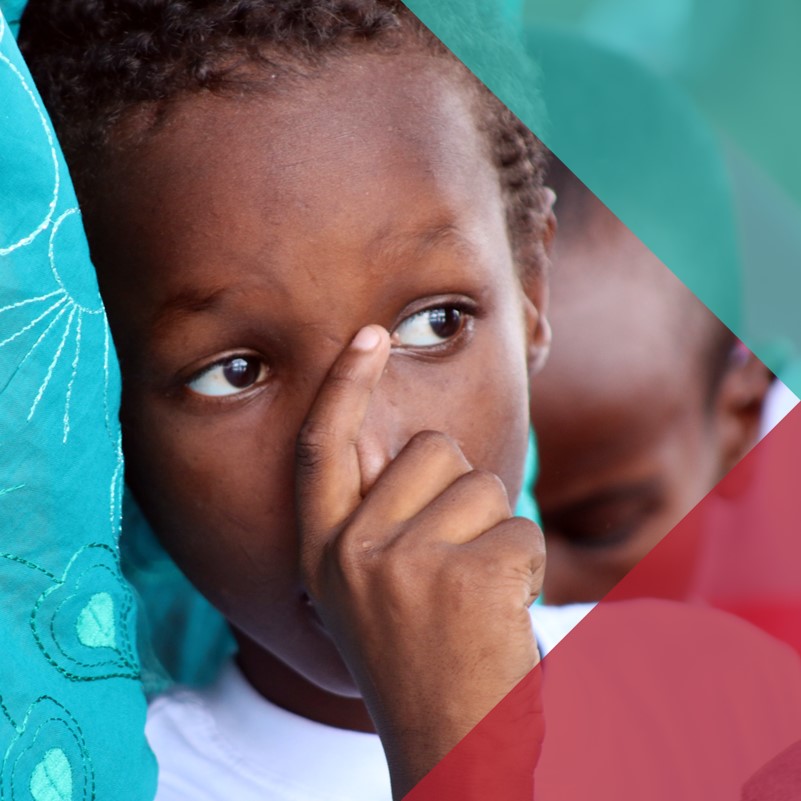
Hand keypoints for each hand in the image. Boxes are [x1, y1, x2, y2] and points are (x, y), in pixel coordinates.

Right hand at [296, 325, 545, 798]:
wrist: (452, 749)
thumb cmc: (422, 663)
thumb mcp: (373, 592)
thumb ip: (380, 521)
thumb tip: (418, 448)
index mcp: (326, 554)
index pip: (323, 449)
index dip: (344, 387)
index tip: (369, 336)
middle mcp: (354, 552)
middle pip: (432, 453)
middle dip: (458, 495)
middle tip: (451, 573)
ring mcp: (406, 564)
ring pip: (484, 488)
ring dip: (493, 535)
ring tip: (473, 601)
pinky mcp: (466, 577)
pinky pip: (520, 529)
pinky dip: (524, 567)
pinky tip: (499, 616)